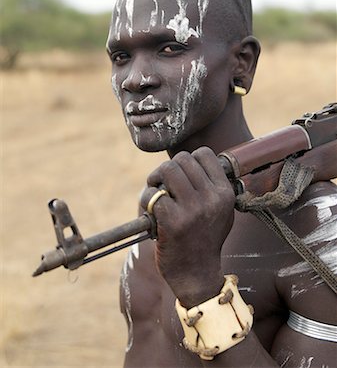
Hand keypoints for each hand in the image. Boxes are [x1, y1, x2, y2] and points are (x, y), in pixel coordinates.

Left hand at [140, 146, 234, 307]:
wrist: (197, 275)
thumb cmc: (206, 239)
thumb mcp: (221, 211)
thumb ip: (212, 186)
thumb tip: (192, 161)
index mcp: (225, 193)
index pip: (204, 153)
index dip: (188, 160)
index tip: (181, 176)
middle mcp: (212, 199)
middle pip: (182, 159)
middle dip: (167, 169)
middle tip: (162, 185)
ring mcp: (193, 210)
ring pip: (168, 169)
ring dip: (155, 179)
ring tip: (155, 194)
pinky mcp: (173, 222)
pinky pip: (154, 195)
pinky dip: (147, 199)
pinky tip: (150, 211)